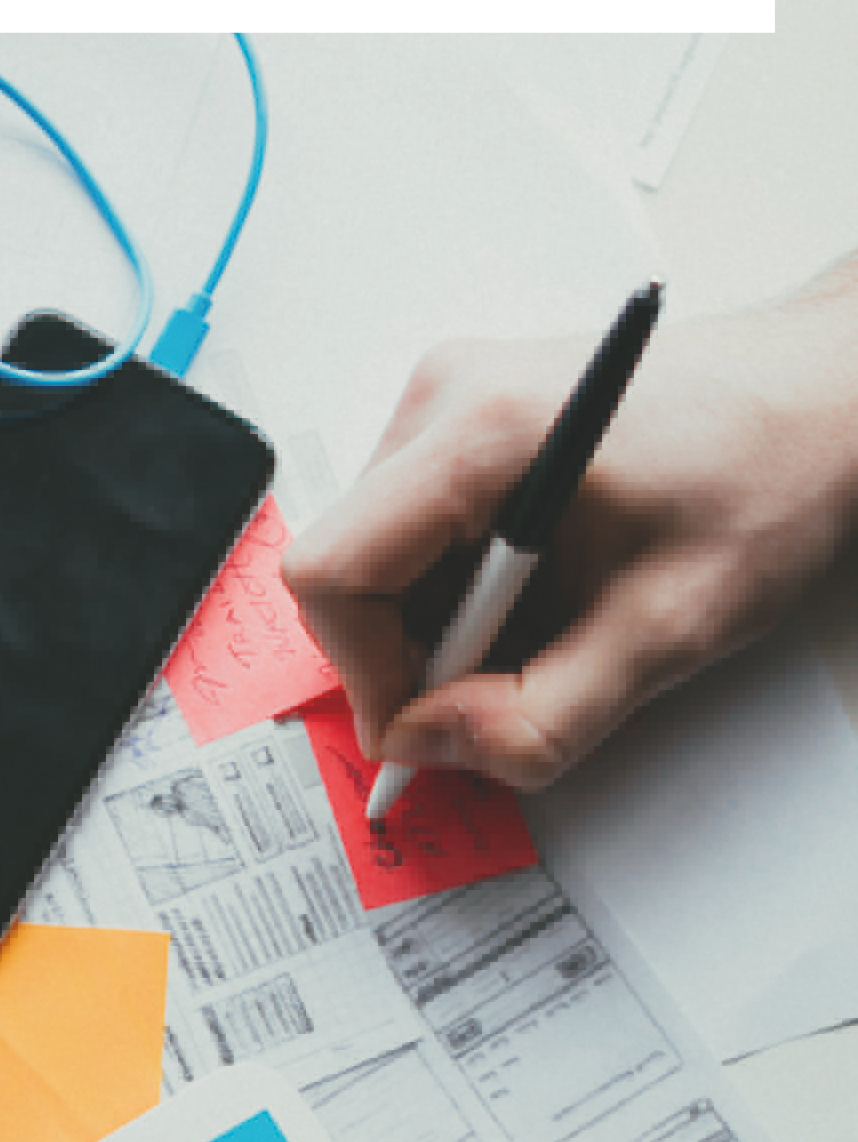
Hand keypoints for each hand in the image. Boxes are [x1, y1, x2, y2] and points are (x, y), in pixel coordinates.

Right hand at [280, 262, 857, 790]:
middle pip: (347, 567)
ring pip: (378, 557)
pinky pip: (415, 531)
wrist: (825, 397)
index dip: (366, 673)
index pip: (333, 572)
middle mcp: (447, 395)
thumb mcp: (665, 630)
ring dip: (443, 624)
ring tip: (550, 624)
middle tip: (506, 685)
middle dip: (412, 653)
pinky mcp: (467, 415)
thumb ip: (536, 716)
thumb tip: (426, 745)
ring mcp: (452, 398)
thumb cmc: (768, 477)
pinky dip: (462, 589)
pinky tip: (545, 590)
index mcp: (484, 429)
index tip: (427, 726)